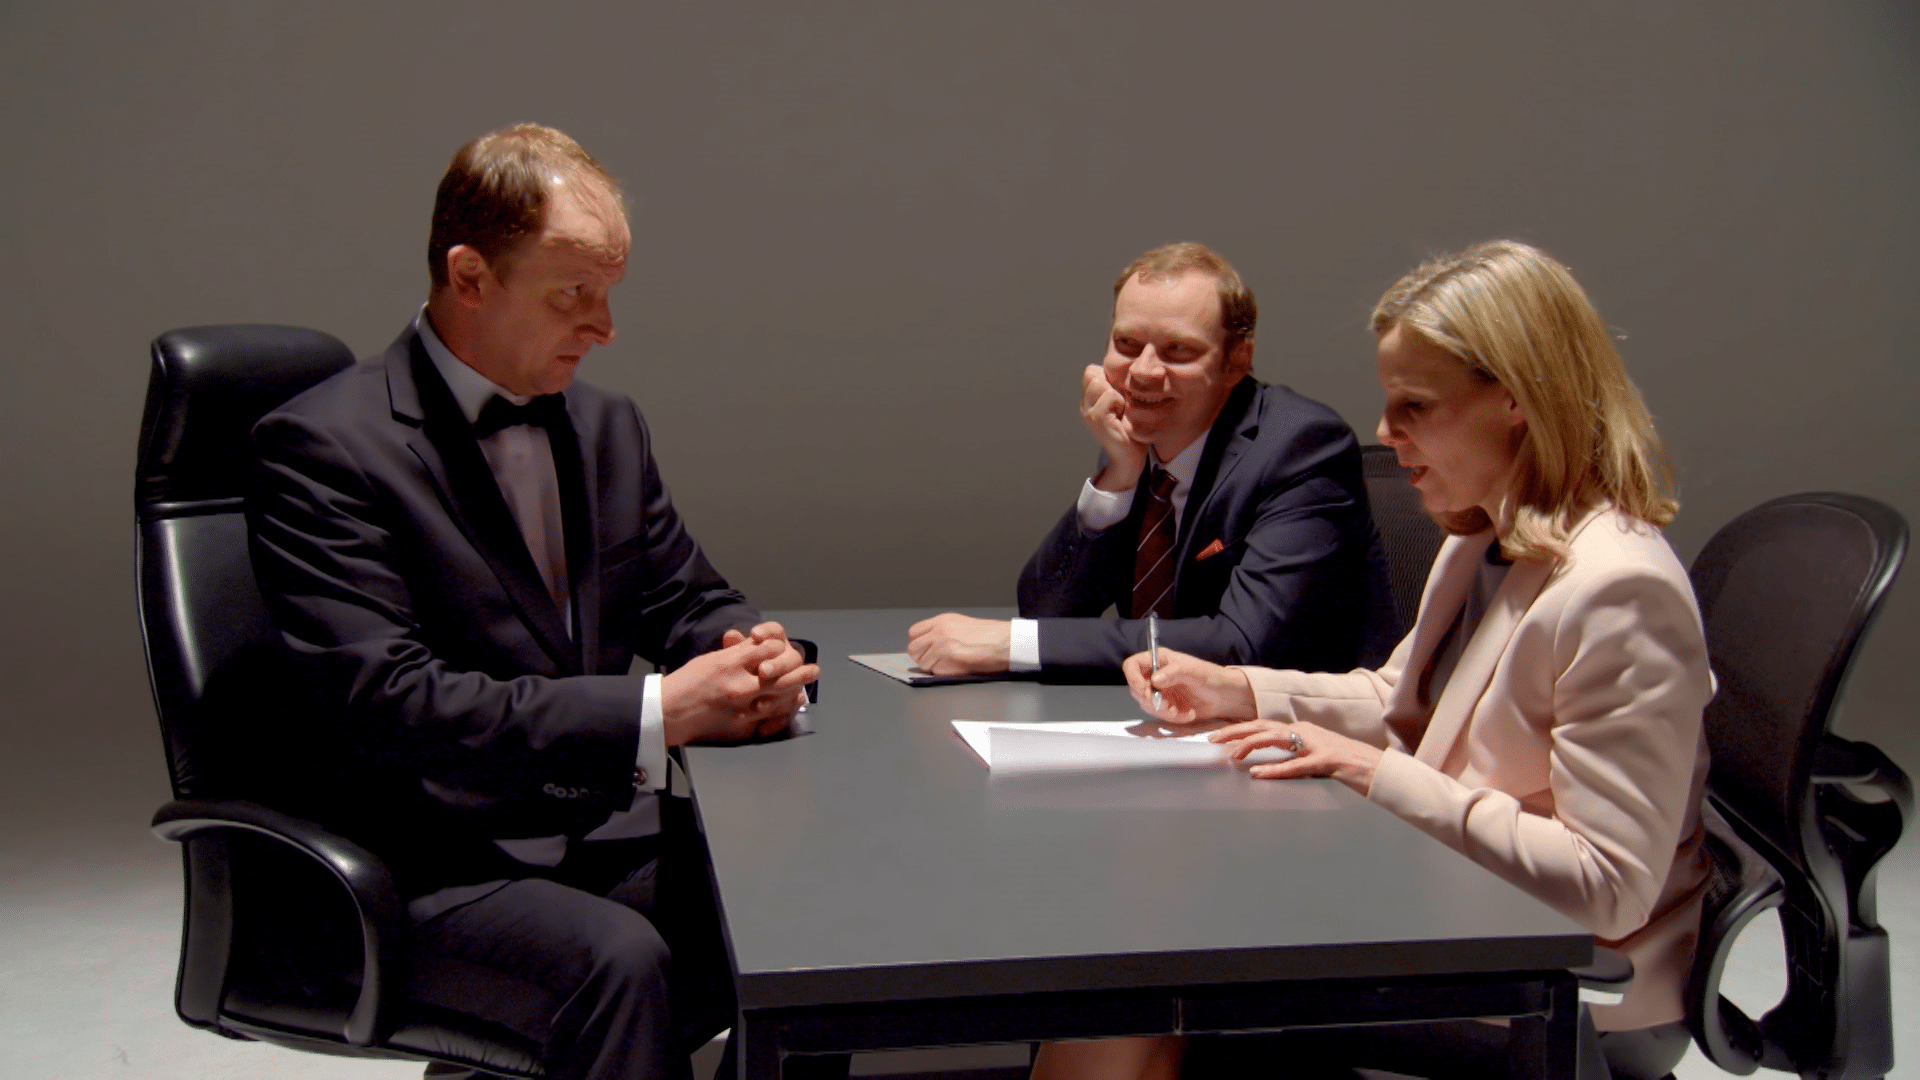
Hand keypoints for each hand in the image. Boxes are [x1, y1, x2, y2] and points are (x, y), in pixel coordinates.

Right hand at [662, 627, 818, 744]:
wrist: (668, 713)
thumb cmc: (687, 684)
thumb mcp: (711, 660)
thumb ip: (737, 653)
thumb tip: (760, 647)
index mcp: (730, 662)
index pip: (768, 648)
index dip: (781, 648)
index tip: (785, 649)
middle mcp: (739, 684)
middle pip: (781, 674)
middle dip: (800, 670)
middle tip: (813, 670)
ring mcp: (742, 707)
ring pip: (780, 697)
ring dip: (796, 691)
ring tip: (806, 688)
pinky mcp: (742, 726)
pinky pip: (771, 719)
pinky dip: (784, 712)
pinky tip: (791, 706)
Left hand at [905, 613, 1010, 674]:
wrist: (1008, 642)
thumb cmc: (992, 636)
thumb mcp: (962, 625)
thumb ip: (943, 632)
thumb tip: (929, 645)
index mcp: (942, 620)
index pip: (914, 632)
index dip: (919, 644)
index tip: (926, 650)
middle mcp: (939, 631)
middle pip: (913, 649)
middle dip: (922, 657)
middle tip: (936, 661)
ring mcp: (942, 645)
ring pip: (923, 663)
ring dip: (934, 667)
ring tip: (952, 664)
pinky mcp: (948, 659)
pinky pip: (935, 672)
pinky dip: (944, 673)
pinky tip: (958, 668)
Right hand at [1080, 364, 1147, 491]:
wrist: (1130, 459)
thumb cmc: (1131, 431)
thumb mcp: (1123, 404)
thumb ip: (1117, 388)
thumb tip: (1126, 368)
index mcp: (1089, 401)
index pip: (1091, 370)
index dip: (1107, 376)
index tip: (1120, 395)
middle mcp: (1085, 405)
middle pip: (1093, 373)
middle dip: (1111, 382)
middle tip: (1122, 402)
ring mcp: (1088, 412)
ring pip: (1099, 382)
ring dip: (1116, 392)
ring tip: (1122, 408)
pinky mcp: (1098, 419)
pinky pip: (1108, 395)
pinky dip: (1119, 402)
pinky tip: (1122, 415)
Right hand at [1122, 648, 1255, 723]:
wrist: (1225, 697)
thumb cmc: (1212, 677)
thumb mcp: (1195, 672)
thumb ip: (1174, 672)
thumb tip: (1155, 679)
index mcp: (1159, 659)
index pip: (1132, 665)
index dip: (1132, 678)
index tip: (1145, 691)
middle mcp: (1155, 674)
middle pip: (1136, 688)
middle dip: (1150, 701)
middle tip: (1166, 706)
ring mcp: (1159, 691)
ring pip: (1146, 704)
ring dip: (1162, 711)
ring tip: (1179, 711)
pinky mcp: (1165, 705)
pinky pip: (1159, 715)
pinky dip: (1172, 717)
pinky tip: (1187, 714)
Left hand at [1210, 719, 1384, 792]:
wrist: (1377, 769)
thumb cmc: (1343, 766)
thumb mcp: (1311, 758)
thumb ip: (1289, 757)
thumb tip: (1261, 766)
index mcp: (1301, 730)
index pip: (1263, 726)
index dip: (1239, 730)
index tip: (1218, 737)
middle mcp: (1305, 732)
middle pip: (1263, 727)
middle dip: (1236, 732)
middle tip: (1213, 740)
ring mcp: (1316, 745)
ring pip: (1275, 739)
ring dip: (1251, 745)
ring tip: (1231, 755)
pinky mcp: (1326, 761)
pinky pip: (1295, 765)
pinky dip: (1274, 769)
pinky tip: (1258, 773)